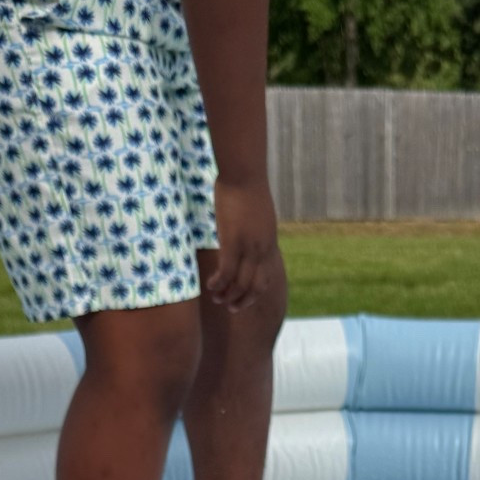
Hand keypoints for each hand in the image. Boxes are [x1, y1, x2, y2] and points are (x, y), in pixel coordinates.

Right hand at [207, 176, 277, 311]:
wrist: (244, 173)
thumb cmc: (247, 186)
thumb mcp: (256, 213)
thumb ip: (254, 228)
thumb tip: (246, 230)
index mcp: (269, 242)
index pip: (267, 277)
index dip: (255, 294)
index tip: (244, 300)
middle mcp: (262, 249)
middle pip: (255, 286)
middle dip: (242, 301)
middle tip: (229, 307)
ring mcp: (249, 247)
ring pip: (241, 284)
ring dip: (228, 295)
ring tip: (216, 298)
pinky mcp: (233, 242)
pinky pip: (227, 273)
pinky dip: (219, 284)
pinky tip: (210, 285)